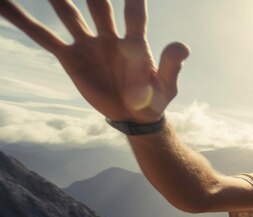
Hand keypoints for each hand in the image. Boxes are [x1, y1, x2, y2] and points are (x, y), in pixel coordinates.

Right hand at [0, 0, 188, 122]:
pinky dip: (24, 21)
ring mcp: (88, 44)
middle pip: (97, 3)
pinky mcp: (70, 58)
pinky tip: (4, 5)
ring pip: (67, 12)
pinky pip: (44, 37)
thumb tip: (183, 46)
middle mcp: (109, 35)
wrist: (135, 116)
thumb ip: (171, 66)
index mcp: (135, 42)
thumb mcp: (166, 86)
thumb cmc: (155, 100)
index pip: (133, 13)